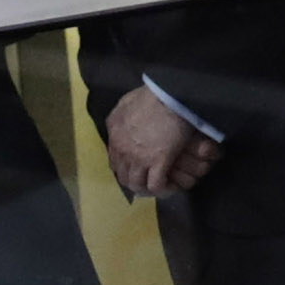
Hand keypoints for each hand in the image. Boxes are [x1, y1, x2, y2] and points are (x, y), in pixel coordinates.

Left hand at [104, 88, 221, 196]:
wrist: (169, 96)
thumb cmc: (152, 95)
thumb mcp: (127, 102)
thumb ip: (121, 114)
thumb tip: (122, 120)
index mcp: (114, 134)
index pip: (114, 160)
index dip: (125, 167)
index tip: (135, 169)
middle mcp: (121, 150)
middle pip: (123, 175)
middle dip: (134, 180)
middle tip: (147, 182)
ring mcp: (138, 158)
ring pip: (136, 184)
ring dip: (146, 188)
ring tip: (157, 187)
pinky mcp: (157, 162)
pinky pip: (156, 185)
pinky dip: (162, 189)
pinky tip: (168, 187)